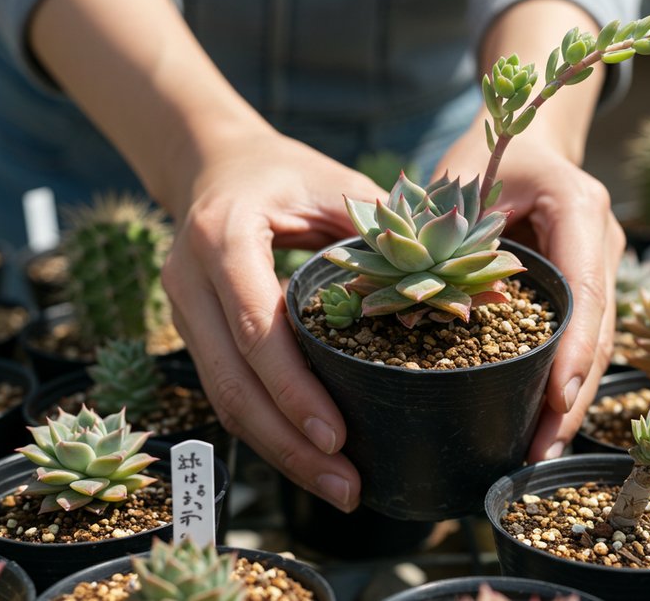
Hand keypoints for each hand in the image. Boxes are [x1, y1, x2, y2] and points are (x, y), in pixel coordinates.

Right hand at [162, 126, 384, 511]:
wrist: (211, 163)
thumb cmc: (282, 171)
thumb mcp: (332, 183)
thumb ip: (385, 230)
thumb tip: (468, 281)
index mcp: (224, 237)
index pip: (256, 327)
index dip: (294, 388)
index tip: (338, 435)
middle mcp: (189, 280)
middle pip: (232, 383)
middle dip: (289, 444)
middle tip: (346, 486)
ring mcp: (181, 311)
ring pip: (224, 400)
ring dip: (278, 451)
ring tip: (337, 486)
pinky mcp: (190, 332)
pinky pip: (226, 393)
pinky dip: (268, 430)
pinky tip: (309, 456)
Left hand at [436, 133, 622, 461]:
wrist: (531, 135)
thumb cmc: (491, 151)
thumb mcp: (462, 179)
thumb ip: (445, 233)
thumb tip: (410, 299)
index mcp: (579, 207)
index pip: (583, 288)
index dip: (573, 348)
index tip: (556, 399)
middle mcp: (603, 240)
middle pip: (598, 330)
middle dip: (572, 396)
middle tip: (541, 453)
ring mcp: (602, 266)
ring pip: (596, 343)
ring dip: (571, 400)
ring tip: (539, 454)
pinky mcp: (588, 286)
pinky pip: (581, 339)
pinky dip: (561, 380)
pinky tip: (539, 423)